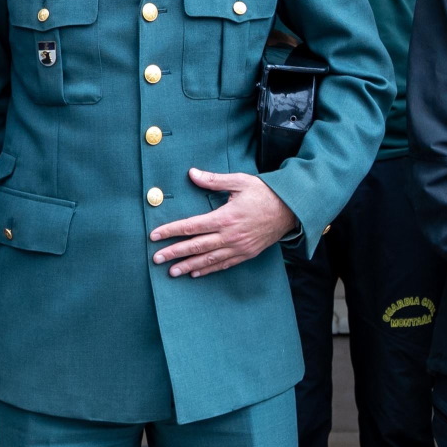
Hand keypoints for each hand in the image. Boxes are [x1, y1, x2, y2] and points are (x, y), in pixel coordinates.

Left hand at [149, 169, 299, 276]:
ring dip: (188, 266)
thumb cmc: (264, 193)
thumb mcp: (239, 181)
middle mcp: (230, 236)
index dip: (171, 231)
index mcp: (225, 218)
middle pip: (195, 246)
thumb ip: (213, 180)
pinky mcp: (247, 254)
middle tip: (156, 259)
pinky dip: (209, 270)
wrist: (291, 209)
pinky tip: (196, 273)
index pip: (191, 226)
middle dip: (174, 253)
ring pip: (208, 259)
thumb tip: (191, 173)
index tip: (155, 236)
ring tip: (172, 272)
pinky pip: (224, 264)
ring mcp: (238, 247)